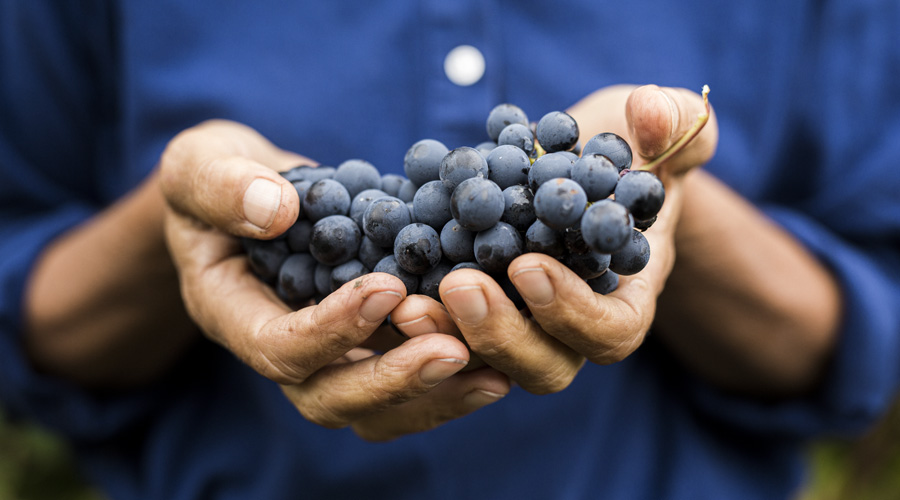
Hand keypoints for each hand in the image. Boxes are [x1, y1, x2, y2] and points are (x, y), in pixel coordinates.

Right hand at [160, 120, 508, 440]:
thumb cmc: (218, 175)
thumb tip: (273, 210)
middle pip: (328, 397)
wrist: (249, 193)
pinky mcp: (364, 346)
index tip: (388, 288)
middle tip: (452, 350)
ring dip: (431, 395)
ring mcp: (324, 356)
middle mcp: (277, 348)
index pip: (276, 347)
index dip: (332, 330)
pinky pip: (402, 387)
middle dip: (392, 379)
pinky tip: (495, 363)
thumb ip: (220, 184)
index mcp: (230, 312)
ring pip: (372, 409)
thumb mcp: (200, 163)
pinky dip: (447, 383)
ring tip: (492, 372)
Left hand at [416, 85, 718, 393]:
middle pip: (542, 365)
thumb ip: (678, 124)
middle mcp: (569, 328)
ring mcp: (518, 324)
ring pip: (485, 362)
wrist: (576, 162)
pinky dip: (416, 313)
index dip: (570, 311)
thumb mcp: (663, 128)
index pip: (608, 332)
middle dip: (499, 333)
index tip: (529, 266)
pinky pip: (445, 331)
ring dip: (445, 334)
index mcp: (624, 300)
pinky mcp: (471, 309)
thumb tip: (655, 115)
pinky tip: (381, 282)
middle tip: (458, 284)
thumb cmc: (627, 149)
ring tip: (405, 298)